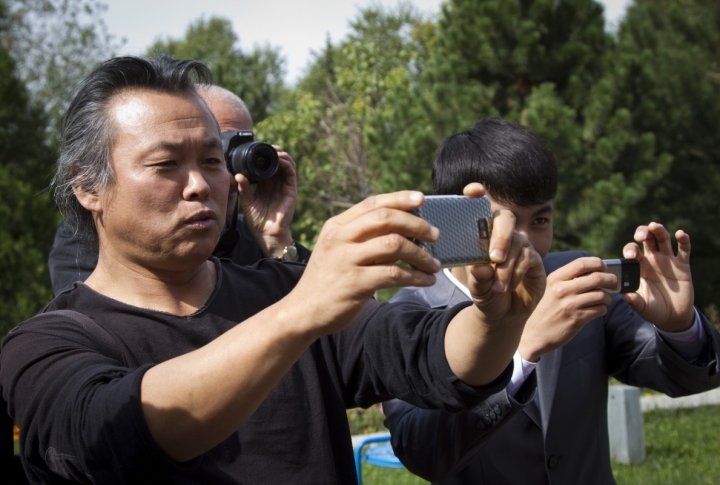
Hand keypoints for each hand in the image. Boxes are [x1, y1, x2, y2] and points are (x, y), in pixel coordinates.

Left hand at [236, 146, 297, 256]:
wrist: (266, 233)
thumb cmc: (257, 220)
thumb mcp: (246, 201)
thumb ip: (243, 188)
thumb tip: (237, 175)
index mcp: (266, 184)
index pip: (267, 165)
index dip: (264, 156)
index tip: (258, 149)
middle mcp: (276, 183)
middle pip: (278, 162)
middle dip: (274, 152)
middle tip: (267, 146)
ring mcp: (284, 186)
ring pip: (287, 164)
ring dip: (282, 155)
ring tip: (275, 150)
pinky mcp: (291, 190)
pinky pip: (291, 173)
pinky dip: (287, 163)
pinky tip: (280, 159)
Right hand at [286, 191, 440, 336]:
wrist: (303, 312)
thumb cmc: (327, 280)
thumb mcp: (337, 250)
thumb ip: (362, 238)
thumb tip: (403, 230)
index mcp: (336, 226)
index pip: (372, 203)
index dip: (399, 198)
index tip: (422, 198)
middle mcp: (339, 238)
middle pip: (386, 219)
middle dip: (416, 224)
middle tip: (435, 235)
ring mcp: (346, 260)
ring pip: (394, 245)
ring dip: (421, 254)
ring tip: (434, 264)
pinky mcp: (354, 283)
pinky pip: (394, 274)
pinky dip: (415, 277)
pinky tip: (426, 281)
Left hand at [459, 183, 545, 324]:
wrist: (504, 314)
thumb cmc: (486, 295)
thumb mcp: (477, 288)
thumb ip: (477, 279)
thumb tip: (481, 267)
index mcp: (482, 235)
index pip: (479, 208)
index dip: (476, 194)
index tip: (472, 191)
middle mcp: (503, 235)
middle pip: (505, 218)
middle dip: (500, 235)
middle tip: (494, 257)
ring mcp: (521, 245)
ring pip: (518, 242)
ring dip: (507, 266)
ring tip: (497, 287)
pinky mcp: (535, 259)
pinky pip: (529, 257)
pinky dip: (517, 272)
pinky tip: (507, 286)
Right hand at [518, 257, 614, 361]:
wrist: (533, 334)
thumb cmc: (544, 309)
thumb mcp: (549, 289)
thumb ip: (567, 279)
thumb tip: (594, 271)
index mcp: (556, 278)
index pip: (582, 263)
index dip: (598, 263)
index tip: (604, 267)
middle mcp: (563, 289)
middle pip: (597, 278)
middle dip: (611, 280)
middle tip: (614, 284)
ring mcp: (570, 305)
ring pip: (602, 295)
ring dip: (608, 297)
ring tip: (604, 300)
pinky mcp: (577, 319)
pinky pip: (600, 310)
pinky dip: (603, 309)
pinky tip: (597, 310)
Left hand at [621, 223, 693, 331]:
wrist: (672, 316)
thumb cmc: (653, 309)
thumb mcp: (642, 306)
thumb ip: (634, 301)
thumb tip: (625, 296)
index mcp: (639, 267)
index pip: (632, 252)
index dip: (630, 250)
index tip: (630, 256)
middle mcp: (652, 260)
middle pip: (647, 240)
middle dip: (643, 233)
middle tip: (641, 236)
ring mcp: (668, 261)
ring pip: (663, 240)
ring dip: (659, 231)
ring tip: (655, 226)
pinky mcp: (683, 266)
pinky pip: (684, 250)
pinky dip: (683, 241)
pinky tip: (680, 234)